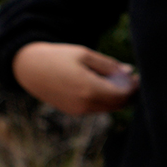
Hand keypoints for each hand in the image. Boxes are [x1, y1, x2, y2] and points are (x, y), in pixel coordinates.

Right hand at [12, 42, 137, 114]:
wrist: (29, 68)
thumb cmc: (58, 56)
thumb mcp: (85, 54)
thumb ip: (108, 65)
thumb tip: (129, 72)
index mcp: (89, 89)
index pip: (122, 94)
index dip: (133, 86)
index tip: (138, 76)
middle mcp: (85, 104)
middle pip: (117, 104)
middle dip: (128, 93)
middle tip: (132, 79)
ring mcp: (78, 110)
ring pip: (108, 108)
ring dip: (117, 97)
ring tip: (119, 80)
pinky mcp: (73, 112)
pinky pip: (96, 108)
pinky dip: (105, 100)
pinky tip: (104, 86)